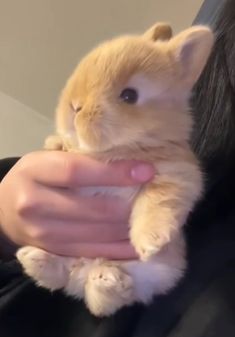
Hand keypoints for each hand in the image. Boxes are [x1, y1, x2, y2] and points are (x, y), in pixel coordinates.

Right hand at [0, 151, 153, 258]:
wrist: (4, 211)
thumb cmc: (33, 177)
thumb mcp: (47, 159)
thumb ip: (77, 158)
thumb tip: (123, 157)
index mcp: (35, 172)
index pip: (79, 171)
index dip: (115, 173)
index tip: (146, 171)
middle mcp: (36, 205)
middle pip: (92, 209)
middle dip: (129, 206)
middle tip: (154, 199)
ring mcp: (44, 235)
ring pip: (96, 236)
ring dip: (128, 230)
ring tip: (152, 221)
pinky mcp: (54, 253)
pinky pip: (93, 254)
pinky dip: (118, 250)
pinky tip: (137, 243)